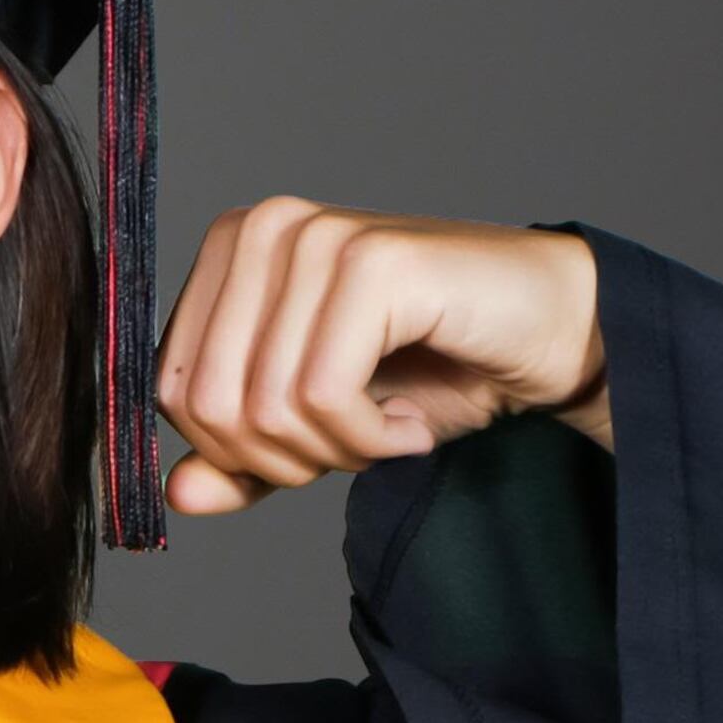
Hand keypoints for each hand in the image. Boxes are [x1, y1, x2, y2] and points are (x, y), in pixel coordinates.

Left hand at [155, 199, 610, 514]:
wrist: (554, 331)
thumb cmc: (435, 368)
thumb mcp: (318, 427)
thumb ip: (241, 458)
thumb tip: (175, 494)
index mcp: (228, 250)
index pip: (168, 389)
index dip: (234, 452)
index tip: (309, 445)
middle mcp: (261, 228)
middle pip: (209, 405)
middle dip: (285, 458)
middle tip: (355, 444)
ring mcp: (314, 236)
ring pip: (266, 406)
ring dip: (336, 451)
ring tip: (388, 429)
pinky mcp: (372, 262)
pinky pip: (323, 394)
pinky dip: (372, 438)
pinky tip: (409, 422)